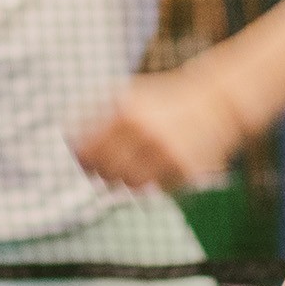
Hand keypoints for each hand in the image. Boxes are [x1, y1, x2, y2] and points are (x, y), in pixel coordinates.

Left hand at [72, 67, 241, 192]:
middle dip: (103, 173)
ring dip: (129, 180)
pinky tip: (165, 164)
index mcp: (125, 112)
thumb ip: (96, 115)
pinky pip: (157, 190)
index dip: (82, 159)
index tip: (86, 162)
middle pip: (104, 173)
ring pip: (129, 186)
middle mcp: (144, 132)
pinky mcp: (185, 170)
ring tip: (139, 165)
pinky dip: (157, 181)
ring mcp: (166, 152)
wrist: (217, 103)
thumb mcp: (129, 95)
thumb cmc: (164, 101)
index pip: (86, 151)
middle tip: (110, 168)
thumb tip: (67, 140)